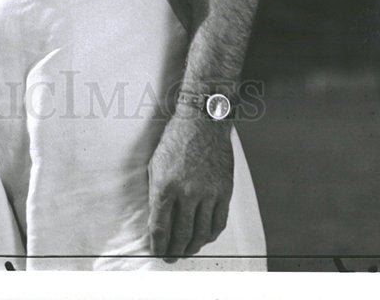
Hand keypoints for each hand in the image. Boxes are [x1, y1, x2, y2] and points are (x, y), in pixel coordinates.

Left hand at [147, 116, 233, 261]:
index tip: (157, 251)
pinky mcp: (224, 191)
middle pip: (180, 235)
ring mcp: (207, 193)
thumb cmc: (175, 139)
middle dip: (173, 251)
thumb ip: (156, 192)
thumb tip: (157, 218)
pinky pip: (218, 222)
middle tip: (171, 257)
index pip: (160, 227)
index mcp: (165, 186)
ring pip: (200, 233)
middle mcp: (186, 192)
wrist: (202, 122)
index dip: (158, 245)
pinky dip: (210, 235)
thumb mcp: (155, 164)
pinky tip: (203, 238)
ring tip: (186, 251)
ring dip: (191, 247)